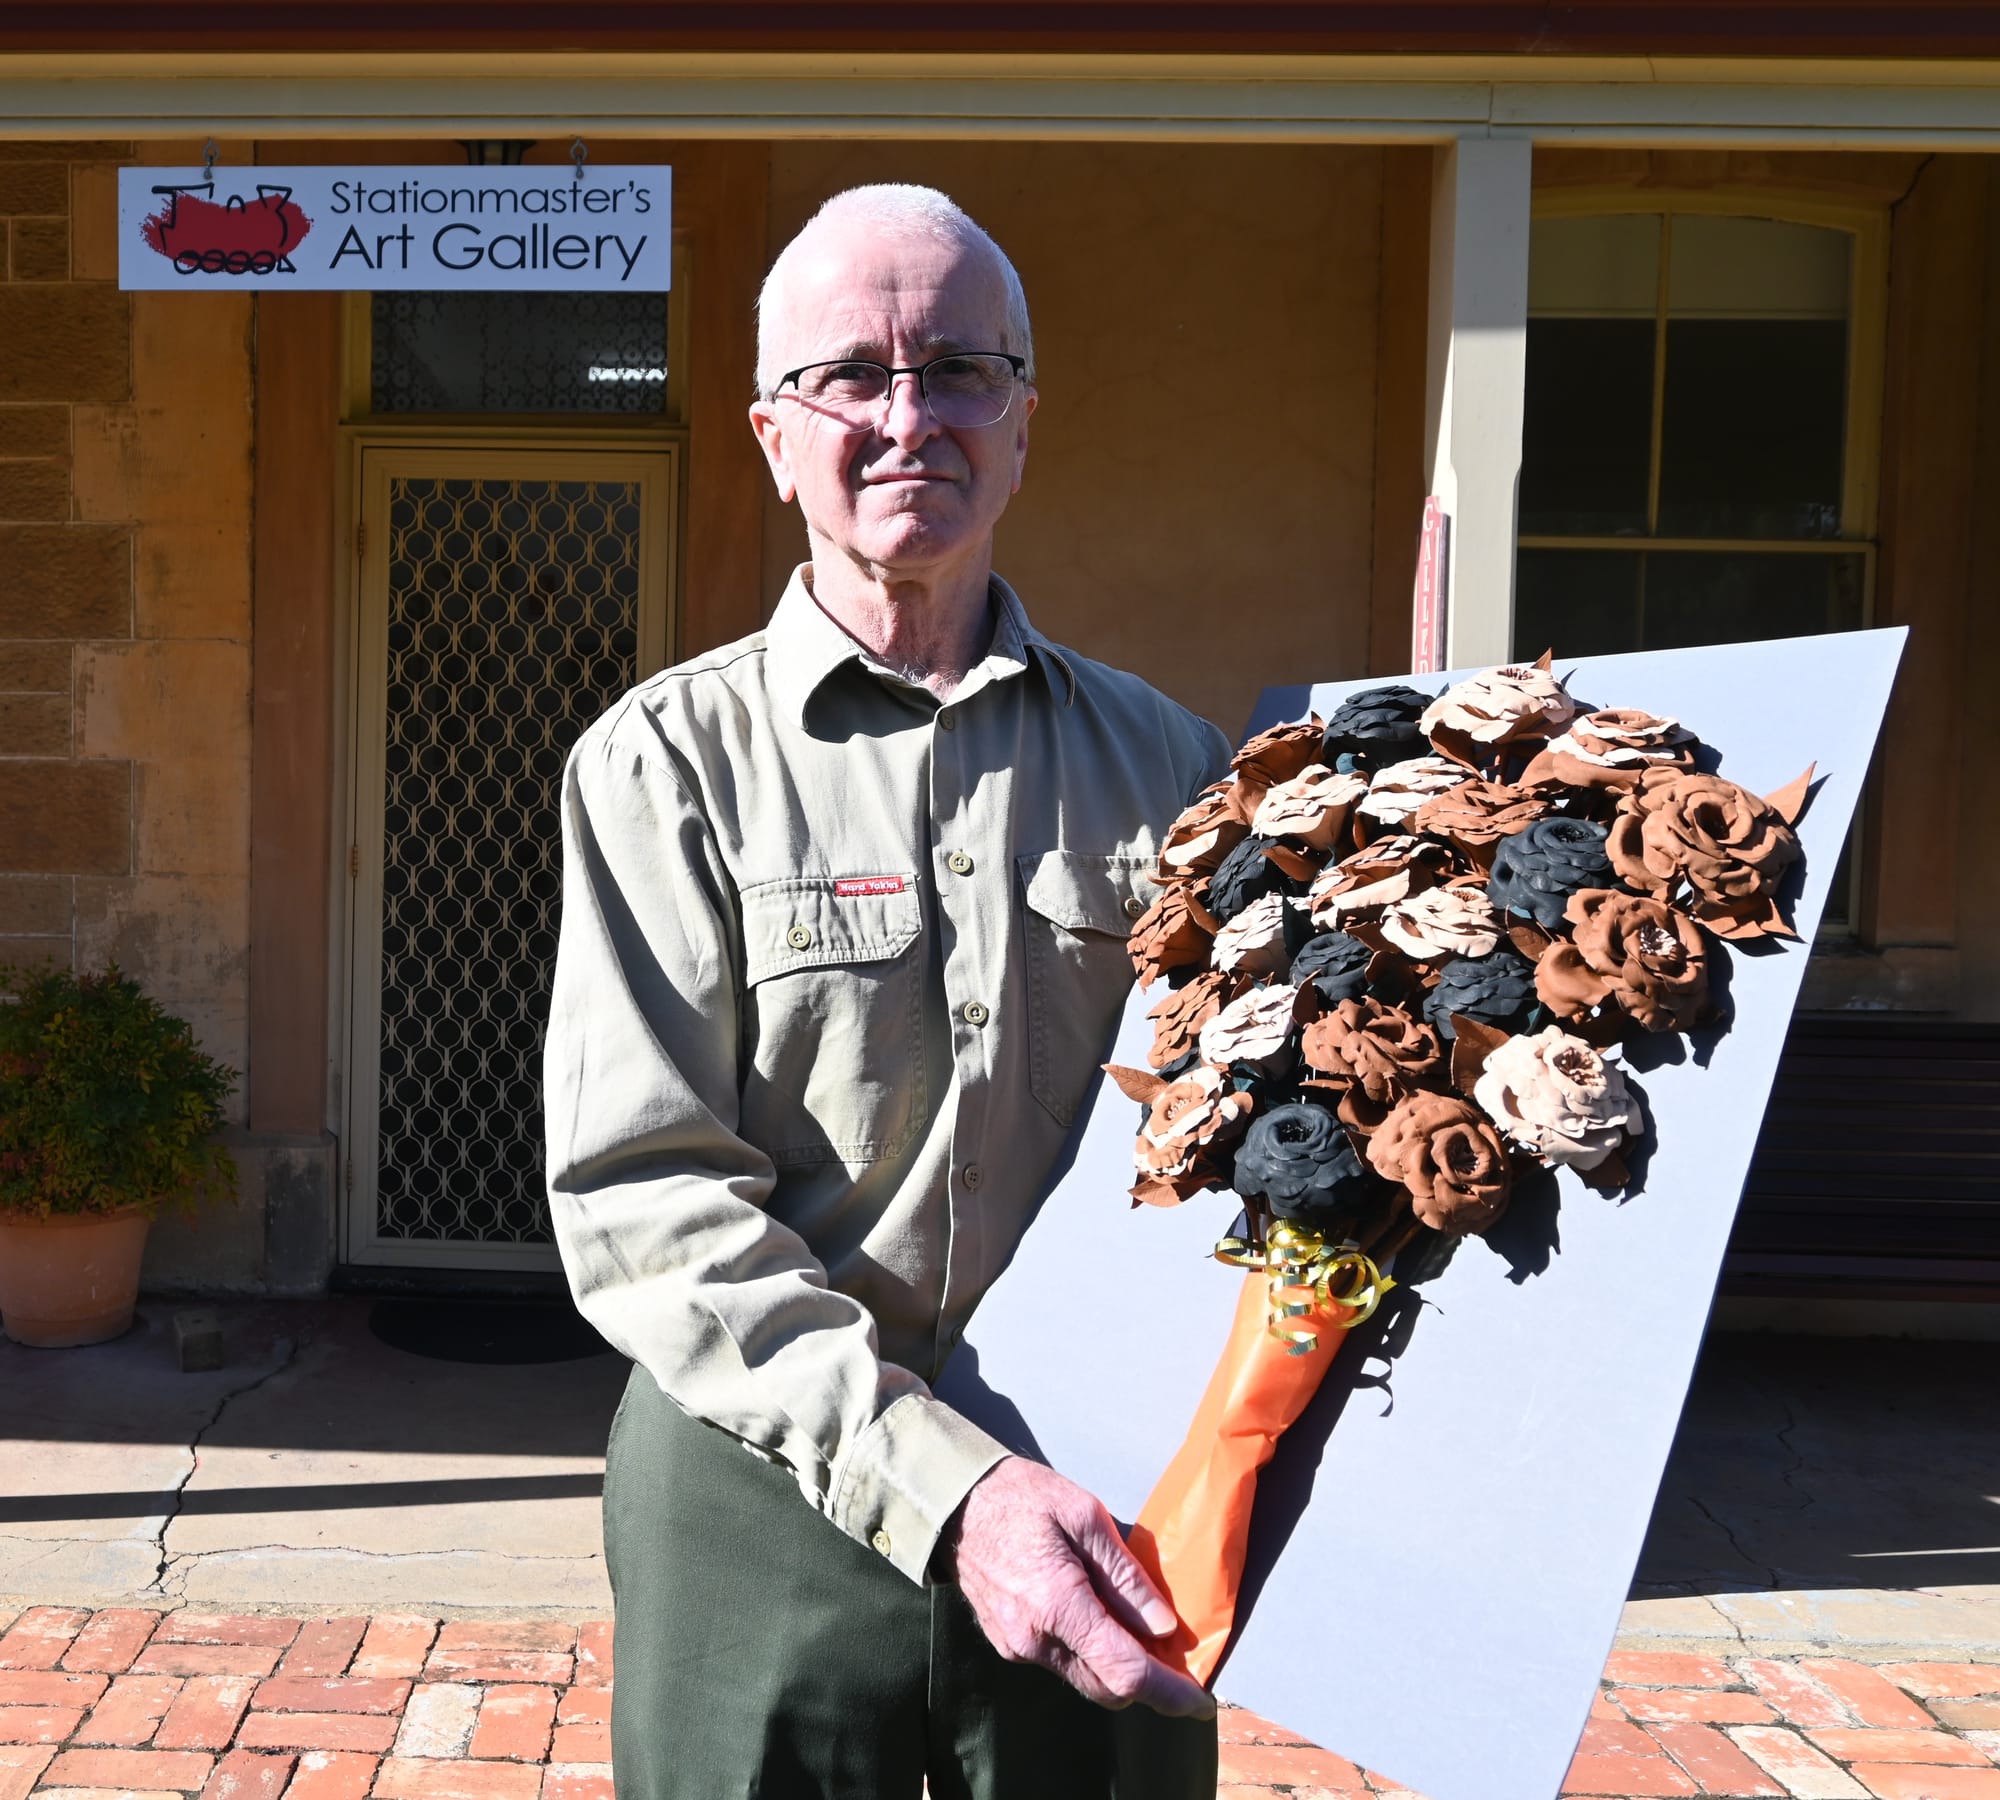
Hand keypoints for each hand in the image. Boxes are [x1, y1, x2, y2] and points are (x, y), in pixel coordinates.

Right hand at [933, 1455, 1214, 1719]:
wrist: (955, 1502)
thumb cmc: (1023, 1498)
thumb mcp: (1085, 1517)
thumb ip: (1126, 1576)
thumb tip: (1163, 1626)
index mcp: (1059, 1606)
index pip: (1126, 1672)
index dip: (1169, 1692)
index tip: (1202, 1700)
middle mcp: (1035, 1641)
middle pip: (1108, 1688)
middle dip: (1149, 1684)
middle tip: (1179, 1660)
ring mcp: (1017, 1647)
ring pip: (1085, 1679)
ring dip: (1120, 1669)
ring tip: (1145, 1637)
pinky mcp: (1008, 1644)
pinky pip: (1062, 1663)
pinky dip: (1091, 1655)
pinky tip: (1105, 1623)